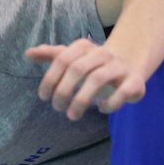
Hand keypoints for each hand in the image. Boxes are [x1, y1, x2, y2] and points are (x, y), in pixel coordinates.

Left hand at [25, 38, 145, 120]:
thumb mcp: (72, 59)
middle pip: (77, 69)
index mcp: (85, 47)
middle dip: (63, 91)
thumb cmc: (92, 65)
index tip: (44, 97)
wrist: (130, 64)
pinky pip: (124, 91)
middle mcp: (103, 54)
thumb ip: (52, 56)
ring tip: (72, 116)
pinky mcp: (136, 81)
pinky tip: (102, 109)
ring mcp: (120, 66)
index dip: (50, 79)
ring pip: (98, 79)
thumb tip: (27, 53)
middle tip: (57, 108)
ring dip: (81, 101)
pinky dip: (111, 103)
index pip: (62, 59)